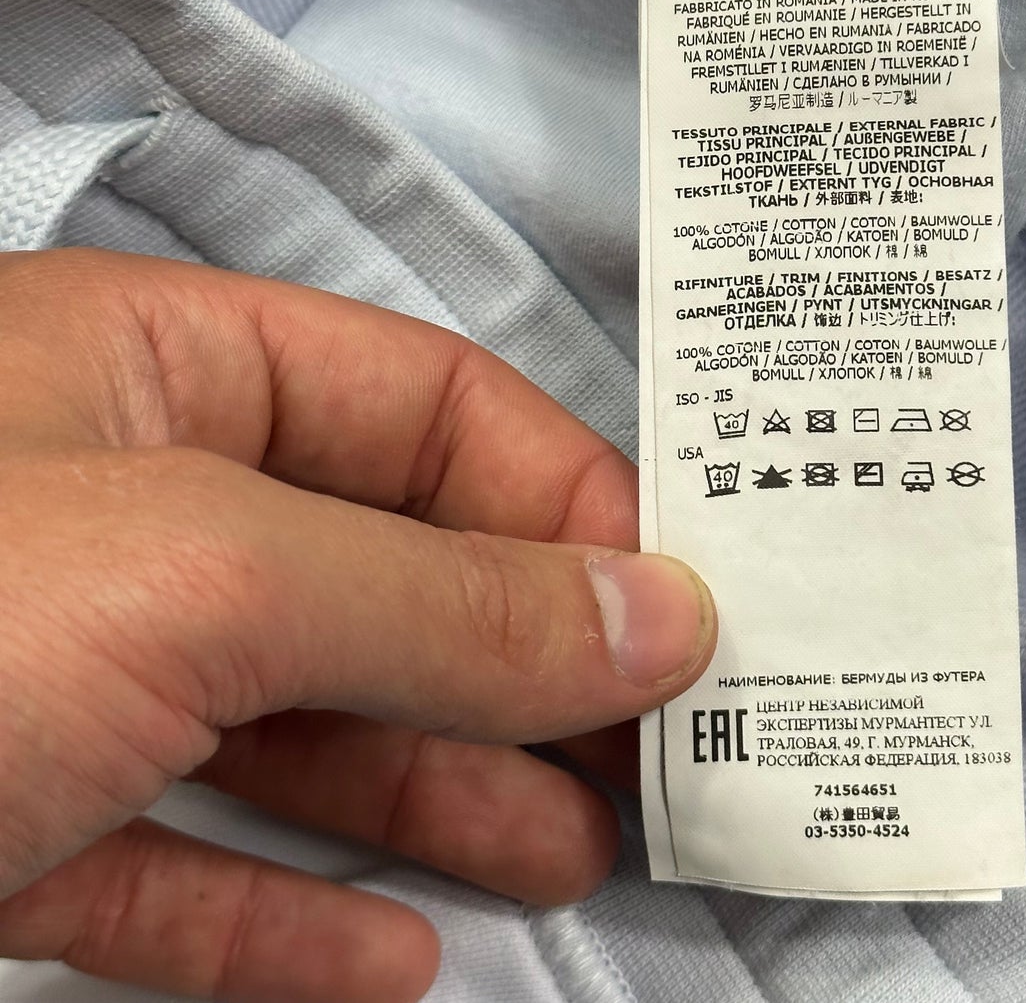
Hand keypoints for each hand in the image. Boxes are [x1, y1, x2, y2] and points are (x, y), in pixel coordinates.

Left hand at [0, 250, 714, 1001]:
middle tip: (644, 754)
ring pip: (291, 725)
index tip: (675, 606)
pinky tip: (381, 956)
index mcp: (148, 369)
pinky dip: (283, 915)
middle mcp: (112, 505)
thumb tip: (654, 615)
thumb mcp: (202, 580)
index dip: (560, 497)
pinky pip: (175, 862)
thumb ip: (443, 601)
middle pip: (377, 573)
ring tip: (560, 857)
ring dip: (433, 798)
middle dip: (515, 670)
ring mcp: (52, 670)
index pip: (420, 402)